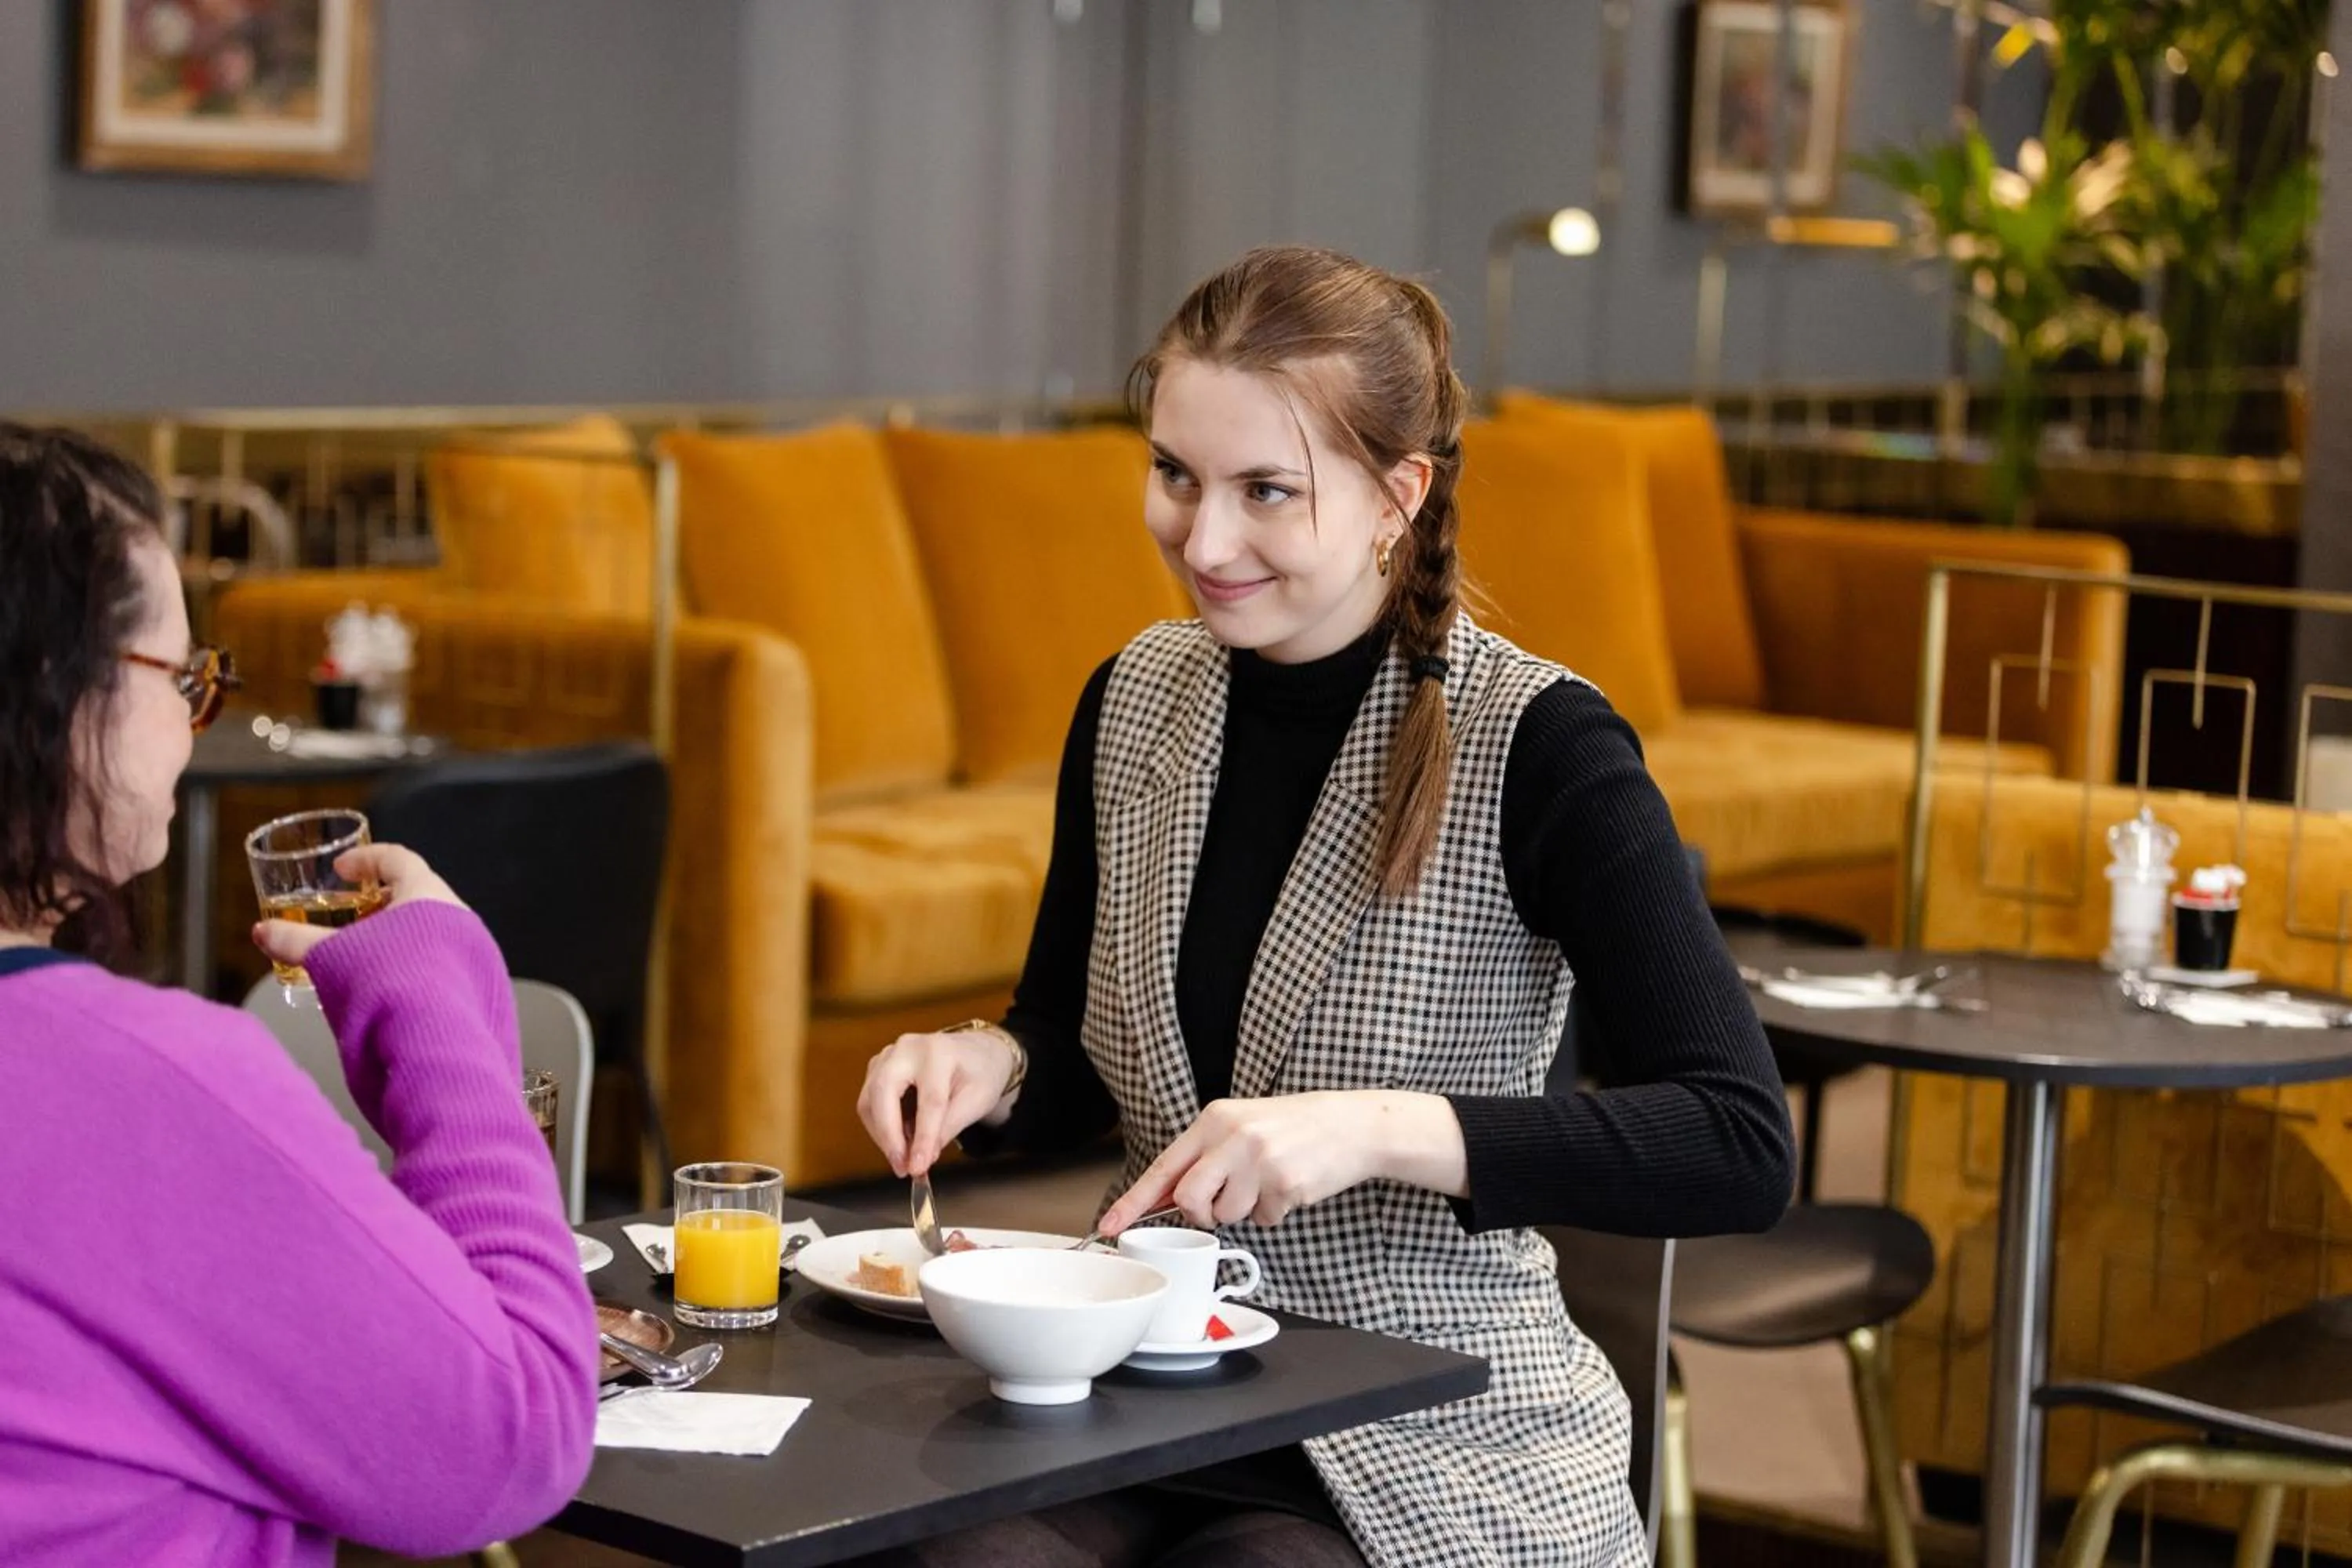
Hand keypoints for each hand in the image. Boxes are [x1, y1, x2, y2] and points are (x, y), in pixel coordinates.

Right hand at [251, 844, 464, 970]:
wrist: (437, 1036)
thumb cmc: (387, 982)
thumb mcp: (332, 957)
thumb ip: (296, 941)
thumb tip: (262, 931)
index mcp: (427, 893)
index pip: (398, 859)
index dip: (366, 859)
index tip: (343, 869)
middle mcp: (459, 914)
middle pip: (419, 895)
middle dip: (383, 904)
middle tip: (353, 918)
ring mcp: (475, 948)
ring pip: (434, 930)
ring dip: (399, 937)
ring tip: (367, 957)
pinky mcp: (478, 981)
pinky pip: (445, 960)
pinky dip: (416, 962)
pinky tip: (393, 985)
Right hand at [857, 1026, 1023, 1177]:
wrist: (973, 1052)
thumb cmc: (978, 1073)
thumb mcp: (977, 1100)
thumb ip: (949, 1127)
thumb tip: (923, 1157)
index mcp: (940, 1051)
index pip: (929, 1100)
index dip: (922, 1137)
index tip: (917, 1167)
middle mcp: (907, 1048)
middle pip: (884, 1092)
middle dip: (889, 1136)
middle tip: (901, 1168)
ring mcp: (888, 1055)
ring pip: (870, 1101)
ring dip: (883, 1136)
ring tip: (904, 1159)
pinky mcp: (877, 1068)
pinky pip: (869, 1103)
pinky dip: (880, 1127)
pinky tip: (900, 1141)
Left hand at [1098, 1093, 1379, 1234]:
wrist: (1351, 1125)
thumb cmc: (1293, 1128)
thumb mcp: (1242, 1127)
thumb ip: (1206, 1156)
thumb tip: (1170, 1197)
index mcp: (1215, 1119)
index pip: (1164, 1167)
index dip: (1134, 1201)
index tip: (1110, 1226)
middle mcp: (1233, 1136)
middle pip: (1190, 1199)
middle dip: (1202, 1214)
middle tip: (1225, 1203)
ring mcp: (1260, 1161)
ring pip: (1228, 1215)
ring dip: (1246, 1210)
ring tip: (1269, 1182)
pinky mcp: (1285, 1184)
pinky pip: (1264, 1219)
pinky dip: (1274, 1212)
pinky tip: (1290, 1187)